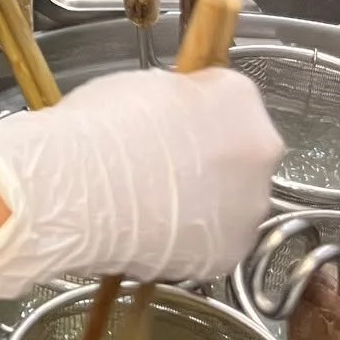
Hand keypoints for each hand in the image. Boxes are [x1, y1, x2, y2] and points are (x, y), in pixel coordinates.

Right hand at [0, 67, 283, 315]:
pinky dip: (190, 239)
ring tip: (152, 204)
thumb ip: (177, 100)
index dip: (194, 112)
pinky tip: (153, 232)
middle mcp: (259, 151)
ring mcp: (249, 207)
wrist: (79, 192)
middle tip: (161, 166)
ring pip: (231, 201)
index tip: (169, 124)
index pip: (229, 99)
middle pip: (239, 153)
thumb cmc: (99, 132)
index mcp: (239, 99)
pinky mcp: (229, 253)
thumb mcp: (141, 86)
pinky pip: (214, 242)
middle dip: (208, 160)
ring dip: (203, 202)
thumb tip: (174, 115)